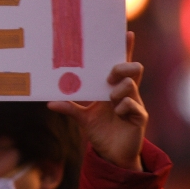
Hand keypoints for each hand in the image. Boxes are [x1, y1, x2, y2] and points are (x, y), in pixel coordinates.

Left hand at [49, 31, 144, 170]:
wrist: (112, 155)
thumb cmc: (101, 132)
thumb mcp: (82, 118)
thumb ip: (70, 108)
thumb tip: (50, 103)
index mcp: (113, 89)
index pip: (121, 66)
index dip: (126, 50)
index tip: (127, 33)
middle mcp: (126, 93)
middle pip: (133, 69)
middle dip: (122, 67)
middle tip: (109, 76)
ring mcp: (135, 104)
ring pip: (132, 85)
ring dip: (119, 89)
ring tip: (109, 99)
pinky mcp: (139, 118)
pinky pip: (134, 106)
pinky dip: (123, 107)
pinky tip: (118, 114)